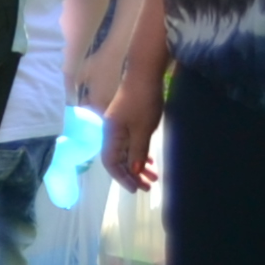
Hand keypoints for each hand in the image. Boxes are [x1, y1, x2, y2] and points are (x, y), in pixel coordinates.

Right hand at [105, 72, 164, 188]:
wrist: (144, 76)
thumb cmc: (142, 103)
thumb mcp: (142, 130)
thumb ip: (137, 151)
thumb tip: (134, 171)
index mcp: (110, 136)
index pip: (111, 163)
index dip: (122, 178)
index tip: (137, 189)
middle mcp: (111, 133)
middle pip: (118, 160)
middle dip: (132, 175)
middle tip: (148, 187)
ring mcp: (119, 127)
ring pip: (126, 152)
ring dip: (138, 166)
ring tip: (154, 177)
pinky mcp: (127, 121)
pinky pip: (130, 143)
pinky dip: (139, 154)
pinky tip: (149, 160)